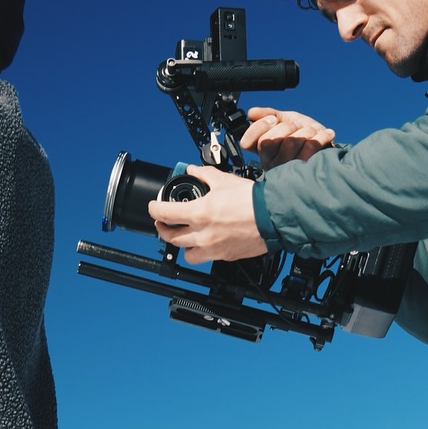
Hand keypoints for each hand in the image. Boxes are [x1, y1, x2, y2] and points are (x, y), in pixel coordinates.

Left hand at [148, 166, 267, 264]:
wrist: (273, 217)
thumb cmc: (253, 201)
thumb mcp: (225, 181)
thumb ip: (204, 175)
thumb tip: (193, 170)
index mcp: (199, 213)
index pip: (164, 214)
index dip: (154, 209)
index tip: (154, 207)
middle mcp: (203, 235)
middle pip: (171, 238)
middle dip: (163, 229)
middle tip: (164, 223)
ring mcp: (213, 248)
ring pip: (186, 254)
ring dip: (181, 245)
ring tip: (183, 236)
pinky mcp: (225, 256)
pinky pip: (206, 258)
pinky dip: (202, 251)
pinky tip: (206, 241)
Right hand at [240, 106, 335, 168]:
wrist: (323, 143)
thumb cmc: (301, 132)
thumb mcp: (283, 119)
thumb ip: (267, 114)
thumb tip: (251, 113)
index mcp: (261, 149)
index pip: (247, 142)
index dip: (259, 127)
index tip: (272, 119)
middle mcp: (270, 162)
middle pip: (269, 141)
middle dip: (286, 126)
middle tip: (296, 125)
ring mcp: (285, 169)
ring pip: (290, 142)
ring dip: (306, 130)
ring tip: (312, 130)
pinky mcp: (303, 171)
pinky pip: (309, 149)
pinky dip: (320, 136)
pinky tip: (325, 134)